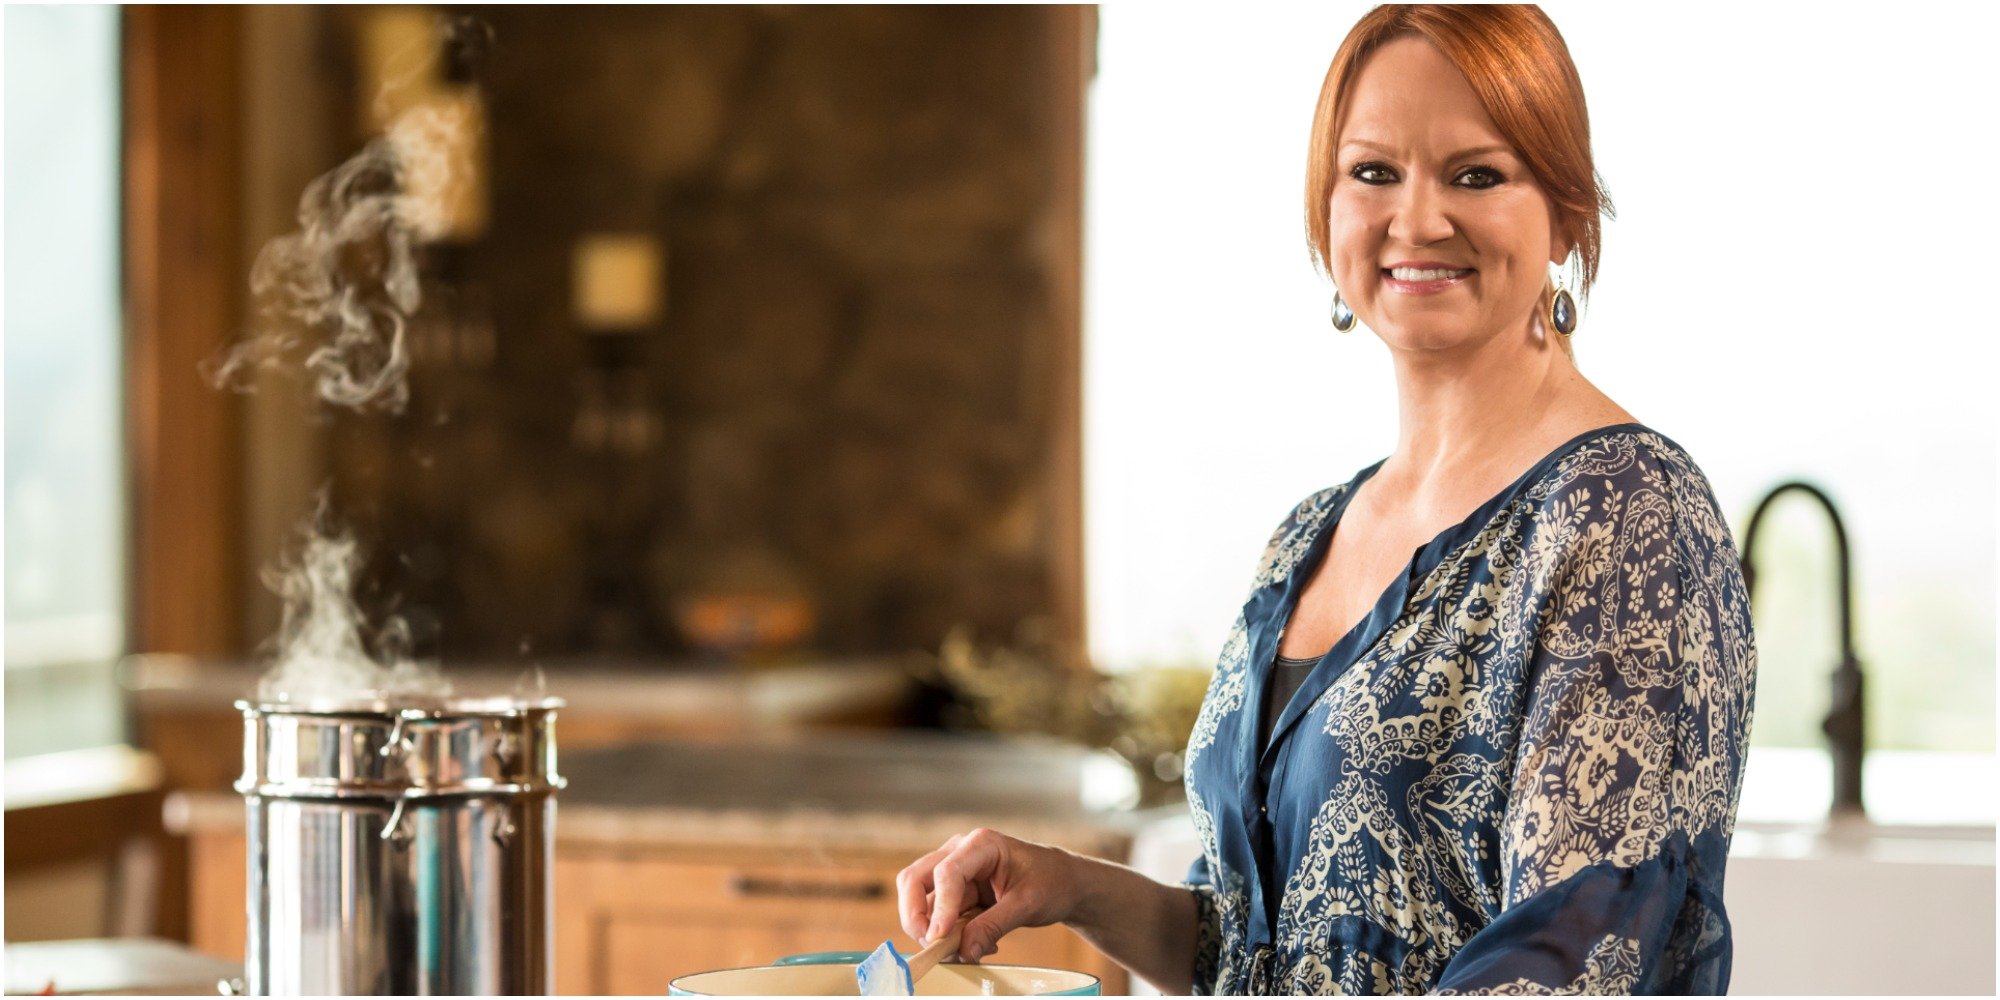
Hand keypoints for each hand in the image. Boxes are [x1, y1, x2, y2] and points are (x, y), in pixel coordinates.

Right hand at [894, 828, 1080, 963]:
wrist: (1065, 883)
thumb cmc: (1052, 882)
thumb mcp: (1028, 905)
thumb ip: (994, 925)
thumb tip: (964, 950)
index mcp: (981, 844)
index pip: (946, 873)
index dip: (940, 908)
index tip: (940, 938)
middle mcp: (960, 852)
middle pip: (915, 880)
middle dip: (917, 917)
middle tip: (934, 947)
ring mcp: (955, 871)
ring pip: (922, 902)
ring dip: (937, 932)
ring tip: (970, 948)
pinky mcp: (956, 892)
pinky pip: (938, 915)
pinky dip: (949, 935)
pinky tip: (977, 942)